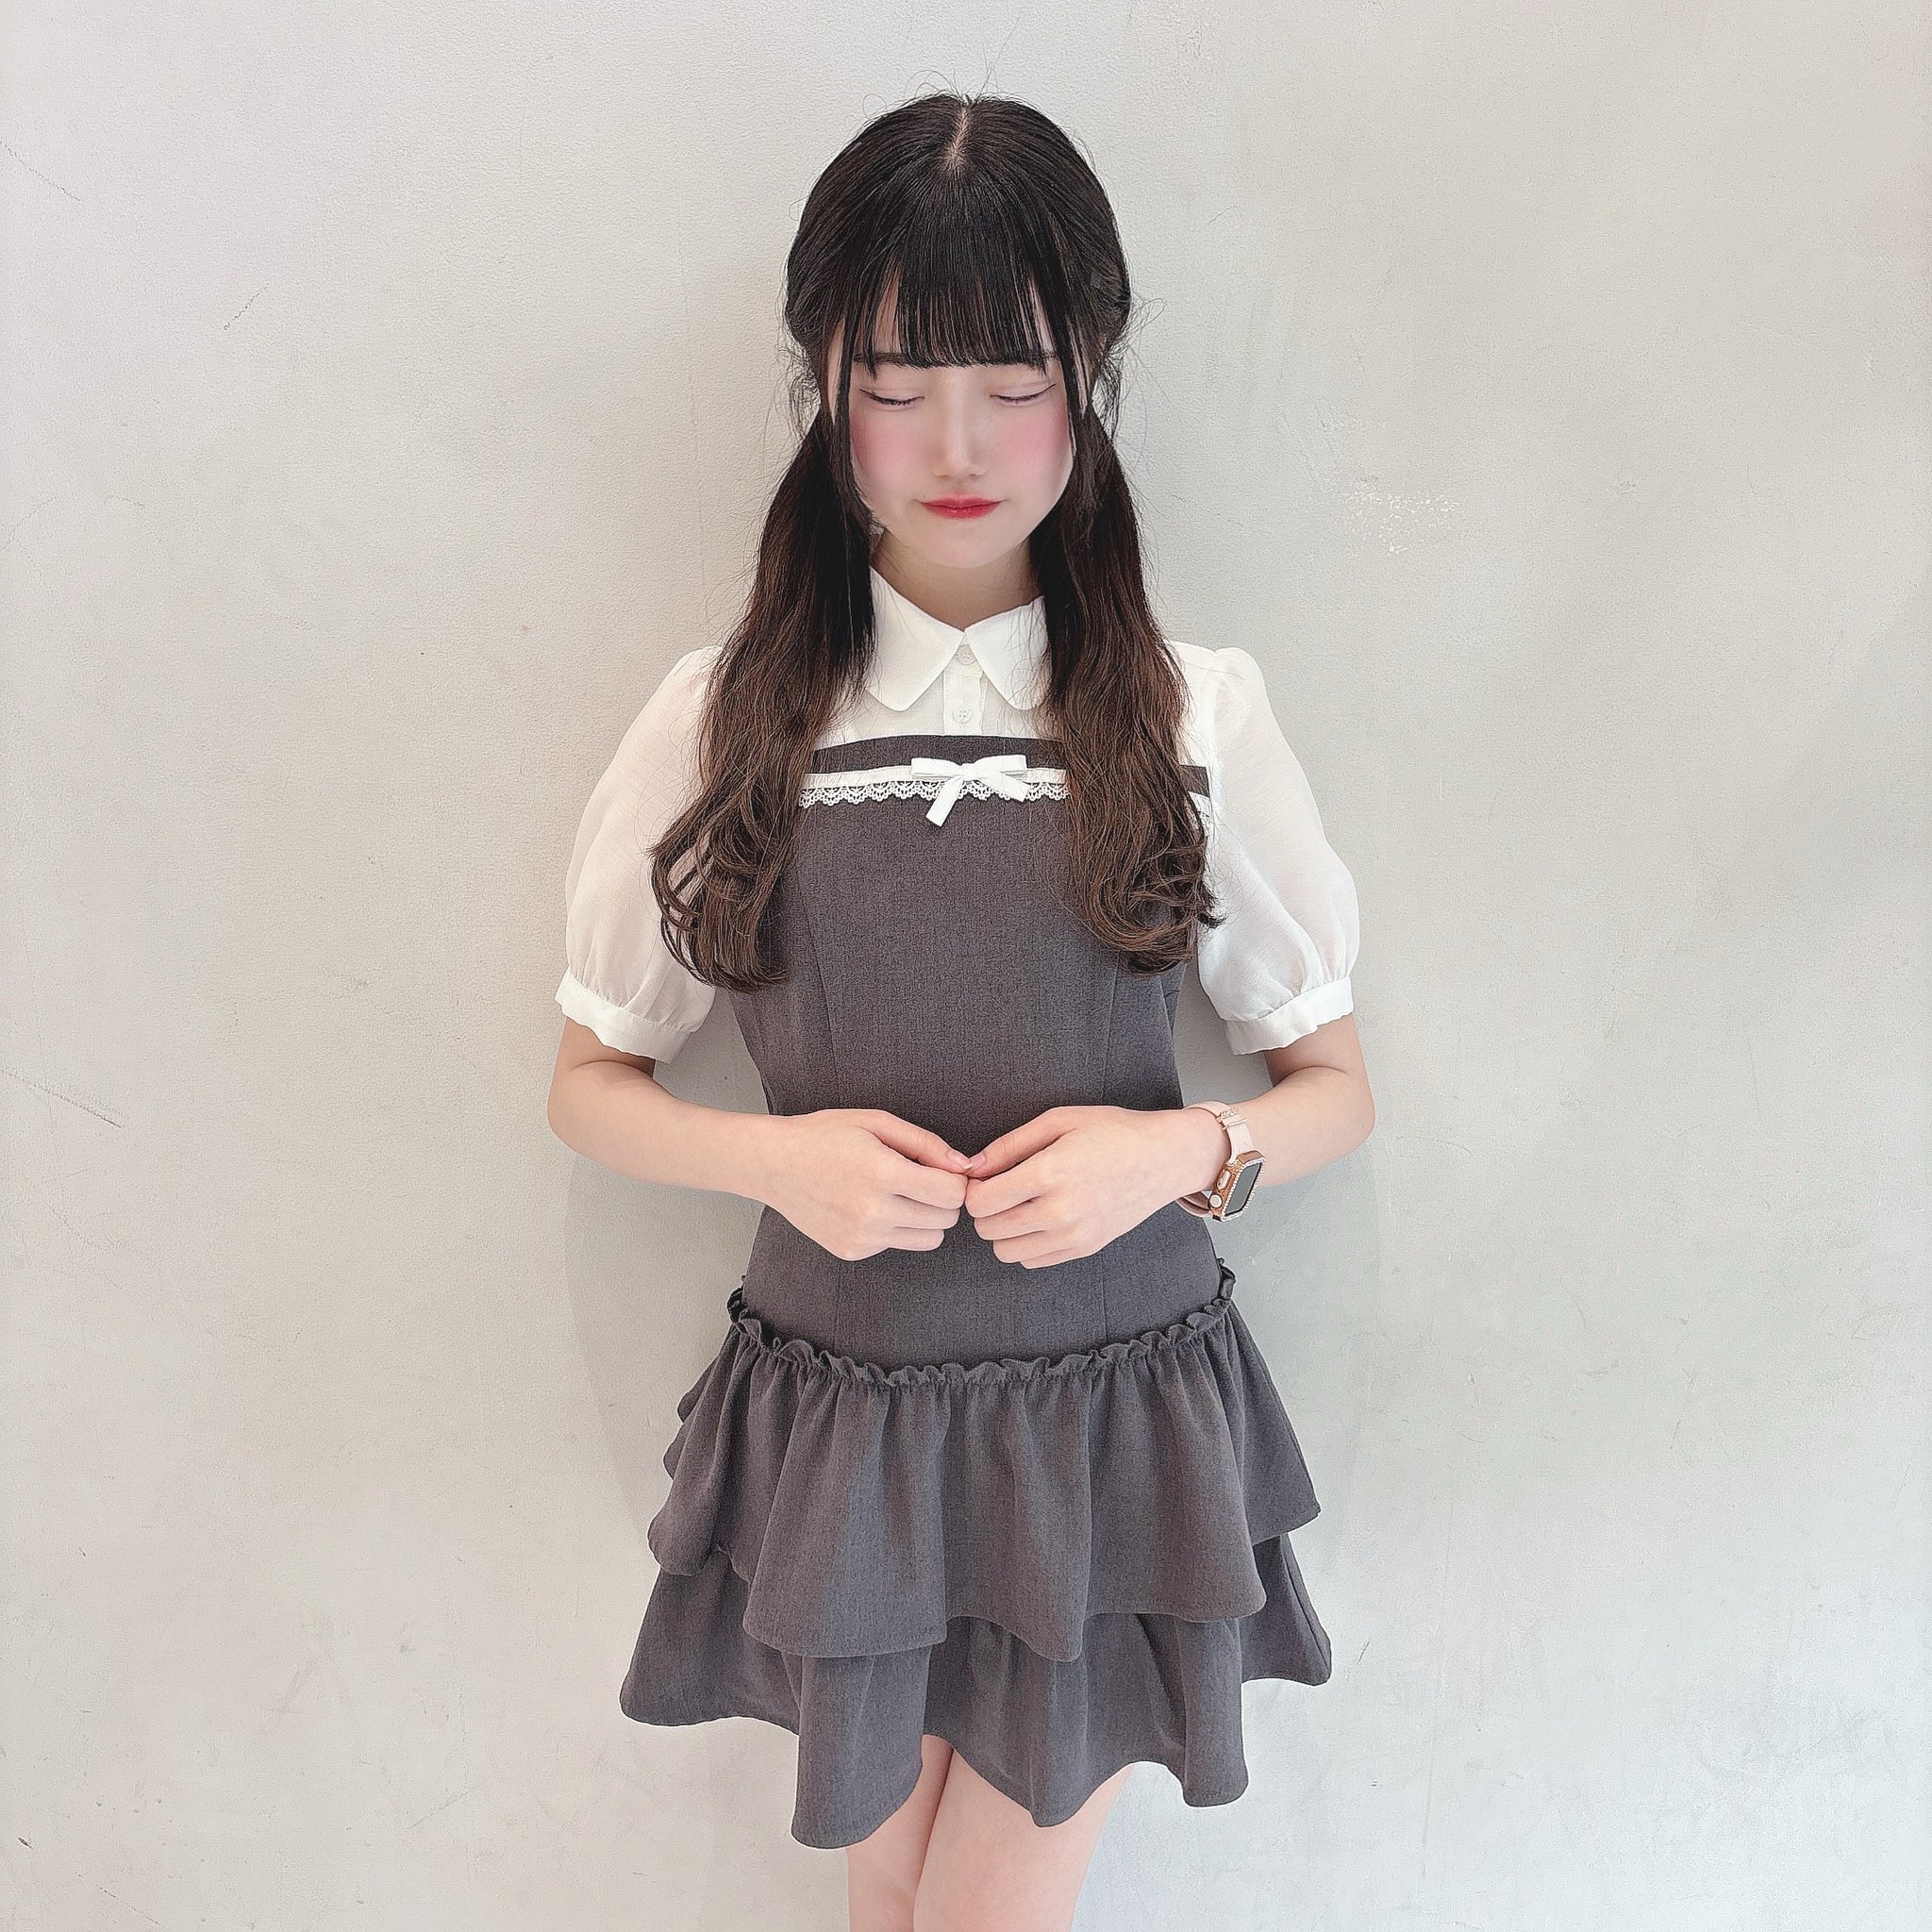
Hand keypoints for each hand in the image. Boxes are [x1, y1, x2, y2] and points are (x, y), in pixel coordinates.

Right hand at [758, 1109, 973, 1260]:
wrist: (773, 1164)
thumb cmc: (824, 1135)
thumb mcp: (877, 1121)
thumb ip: (926, 1143)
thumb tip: (964, 1166)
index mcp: (883, 1174)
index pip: (952, 1193)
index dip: (955, 1179)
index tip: (941, 1169)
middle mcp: (874, 1212)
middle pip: (946, 1219)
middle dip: (943, 1198)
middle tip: (921, 1179)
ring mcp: (862, 1237)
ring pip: (929, 1239)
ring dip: (926, 1218)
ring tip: (902, 1194)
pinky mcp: (852, 1251)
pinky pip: (899, 1245)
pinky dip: (896, 1227)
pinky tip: (872, 1205)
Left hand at [960, 1105, 1223, 1266]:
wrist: (1164, 1158)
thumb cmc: (1112, 1132)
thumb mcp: (1058, 1120)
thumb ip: (1009, 1145)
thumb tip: (971, 1167)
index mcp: (1049, 1173)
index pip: (981, 1202)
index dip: (973, 1189)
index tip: (985, 1177)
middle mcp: (1060, 1211)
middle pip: (988, 1230)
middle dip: (985, 1210)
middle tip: (1001, 1190)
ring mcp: (1074, 1236)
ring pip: (1006, 1251)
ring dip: (1003, 1230)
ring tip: (1020, 1205)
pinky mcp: (1085, 1249)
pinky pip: (1032, 1261)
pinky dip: (1026, 1244)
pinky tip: (1039, 1219)